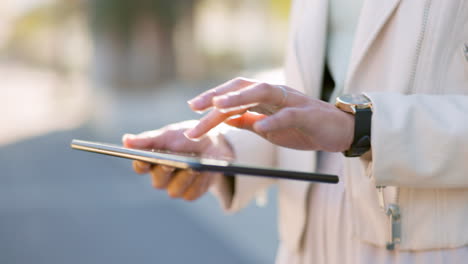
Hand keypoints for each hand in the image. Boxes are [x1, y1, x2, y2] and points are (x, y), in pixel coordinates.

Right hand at [122, 120, 233, 200]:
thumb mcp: (169, 134)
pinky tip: (205, 172)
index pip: (140, 166)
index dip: (140, 164)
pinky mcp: (191, 193)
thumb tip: (126, 140)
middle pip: (158, 180)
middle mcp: (161, 177)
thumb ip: (149, 140)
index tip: (143, 158)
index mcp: (151, 161)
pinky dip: (198, 182)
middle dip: (165, 171)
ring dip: (185, 178)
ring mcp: (176, 187)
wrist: (214, 143)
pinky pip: (192, 192)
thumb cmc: (187, 137)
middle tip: (170, 163)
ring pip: (175, 190)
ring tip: (194, 167)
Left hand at [184, 77, 354, 151]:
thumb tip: (224, 120)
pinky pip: (288, 114)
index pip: (235, 93)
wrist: (339, 131)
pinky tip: (259, 127)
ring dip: (238, 99)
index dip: (213, 98)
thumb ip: (248, 120)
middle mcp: (275, 94)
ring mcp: (292, 101)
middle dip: (217, 96)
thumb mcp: (269, 128)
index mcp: (265, 98)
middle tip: (195, 107)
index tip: (193, 108)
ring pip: (262, 93)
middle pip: (242, 88)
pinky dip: (272, 120)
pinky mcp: (307, 114)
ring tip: (218, 107)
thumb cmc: (303, 129)